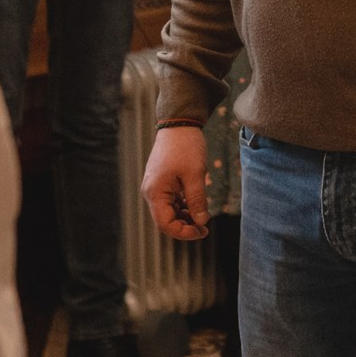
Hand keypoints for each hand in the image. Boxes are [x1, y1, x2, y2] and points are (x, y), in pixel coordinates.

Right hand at [141, 123, 211, 240]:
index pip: (165, 224)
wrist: (179, 124)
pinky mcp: (161, 182)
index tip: (202, 231)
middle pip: (165, 220)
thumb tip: (201, 222)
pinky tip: (196, 205)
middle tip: (205, 228)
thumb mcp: (195, 175)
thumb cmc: (186, 147)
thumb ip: (197, 201)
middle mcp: (150, 192)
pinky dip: (182, 206)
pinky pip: (170, 201)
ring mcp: (155, 187)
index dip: (183, 233)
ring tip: (202, 216)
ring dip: (184, 217)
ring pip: (168, 211)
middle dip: (184, 226)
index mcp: (155, 192)